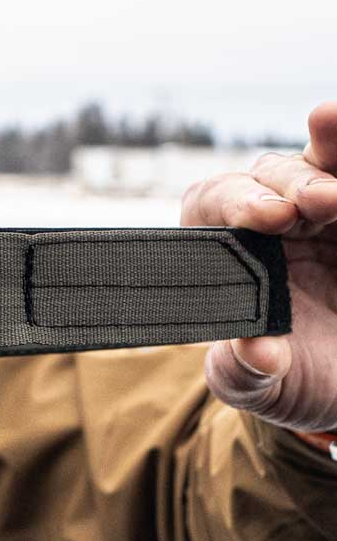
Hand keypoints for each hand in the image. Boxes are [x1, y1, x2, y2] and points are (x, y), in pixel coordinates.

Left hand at [181, 101, 336, 432]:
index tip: (268, 217)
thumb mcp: (258, 384)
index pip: (215, 204)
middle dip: (295, 181)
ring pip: (328, 166)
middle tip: (318, 201)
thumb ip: (245, 371)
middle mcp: (276, 220)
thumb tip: (257, 354)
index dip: (236, 201)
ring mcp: (328, 213)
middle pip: (276, 175)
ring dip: (334, 156)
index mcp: (228, 249)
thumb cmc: (284, 374)